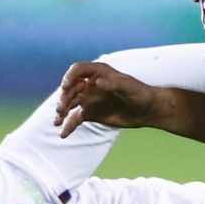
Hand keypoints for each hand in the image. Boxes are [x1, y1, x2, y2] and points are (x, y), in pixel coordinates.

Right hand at [54, 60, 168, 135]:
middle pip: (70, 88)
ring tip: (57, 121)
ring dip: (62, 111)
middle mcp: (90, 84)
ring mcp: (89, 99)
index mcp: (99, 73)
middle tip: (61, 110)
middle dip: (64, 98)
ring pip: (69, 103)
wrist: (147, 111)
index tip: (65, 87)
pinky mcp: (90, 113)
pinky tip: (63, 133)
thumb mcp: (129, 87)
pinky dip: (68, 125)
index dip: (69, 77)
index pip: (78, 70)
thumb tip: (96, 82)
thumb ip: (113, 84)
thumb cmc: (141, 94)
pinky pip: (75, 118)